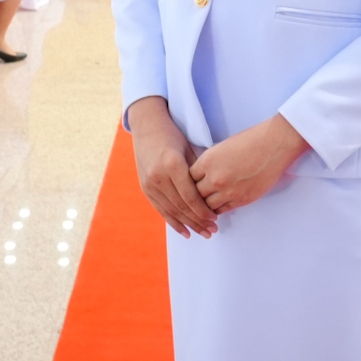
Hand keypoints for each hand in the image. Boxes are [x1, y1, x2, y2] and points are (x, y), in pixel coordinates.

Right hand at [127, 97, 215, 238]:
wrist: (147, 127)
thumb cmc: (174, 136)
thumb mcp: (189, 150)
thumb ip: (197, 173)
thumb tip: (214, 194)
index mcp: (172, 165)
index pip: (190, 196)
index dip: (203, 210)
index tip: (215, 219)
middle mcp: (158, 176)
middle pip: (181, 206)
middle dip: (198, 221)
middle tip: (213, 231)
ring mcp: (149, 183)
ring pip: (172, 211)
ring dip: (188, 225)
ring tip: (203, 233)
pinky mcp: (145, 188)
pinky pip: (161, 210)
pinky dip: (173, 222)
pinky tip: (185, 232)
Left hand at [190, 114, 308, 212]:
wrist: (274, 145)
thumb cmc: (250, 141)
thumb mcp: (222, 147)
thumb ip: (209, 163)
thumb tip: (202, 175)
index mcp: (207, 161)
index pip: (188, 178)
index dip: (189, 182)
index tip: (191, 184)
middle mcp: (214, 178)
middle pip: (194, 195)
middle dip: (195, 196)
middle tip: (196, 198)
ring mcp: (228, 191)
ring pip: (206, 207)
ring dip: (205, 206)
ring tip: (205, 206)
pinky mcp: (242, 200)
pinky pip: (222, 211)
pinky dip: (218, 210)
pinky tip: (217, 208)